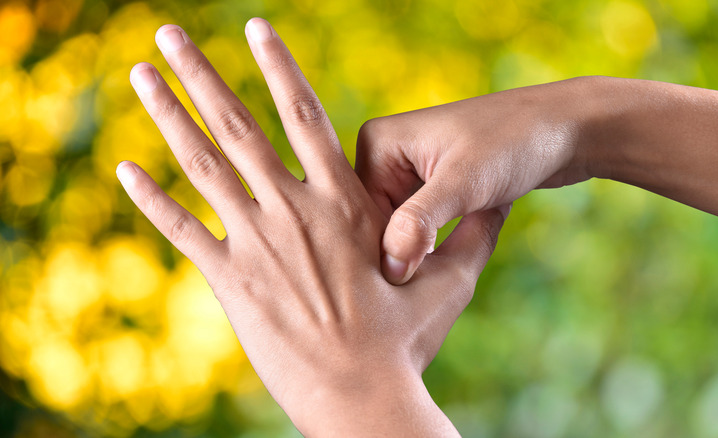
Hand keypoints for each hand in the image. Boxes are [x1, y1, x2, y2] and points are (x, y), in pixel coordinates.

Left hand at [117, 19, 507, 435]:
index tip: (254, 28)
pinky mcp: (232, 282)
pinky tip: (124, 167)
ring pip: (203, 165)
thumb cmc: (406, 341)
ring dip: (167, 115)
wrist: (361, 397)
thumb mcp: (451, 282)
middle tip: (169, 32)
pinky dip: (152, 199)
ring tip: (140, 75)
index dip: (277, 66)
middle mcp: (294, 209)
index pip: (303, 113)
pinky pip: (183, 231)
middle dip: (200, 74)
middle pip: (237, 124)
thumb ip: (470, 237)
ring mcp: (257, 243)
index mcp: (342, 200)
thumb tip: (502, 208)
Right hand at [356, 78, 594, 283]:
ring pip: (398, 229)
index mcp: (376, 143)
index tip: (404, 285)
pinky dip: (434, 246)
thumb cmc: (514, 143)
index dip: (378, 251)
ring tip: (440, 277)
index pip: (357, 212)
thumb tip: (388, 269)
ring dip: (418, 253)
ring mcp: (410, 172)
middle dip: (399, 253)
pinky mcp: (434, 187)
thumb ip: (418, 224)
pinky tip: (452, 260)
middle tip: (427, 285)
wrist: (568, 128)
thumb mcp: (463, 184)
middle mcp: (386, 155)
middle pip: (374, 222)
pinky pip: (420, 227)